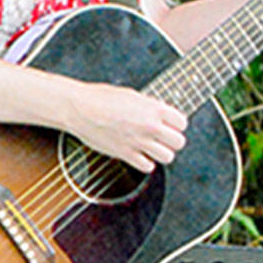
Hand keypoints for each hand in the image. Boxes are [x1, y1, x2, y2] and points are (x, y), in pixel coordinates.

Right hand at [66, 81, 188, 172]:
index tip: (171, 125)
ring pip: (167, 157)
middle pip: (179, 142)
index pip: (182, 122)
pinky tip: (140, 154)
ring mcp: (138, 142)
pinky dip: (146, 163)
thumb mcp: (133, 95)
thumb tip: (160, 113)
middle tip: (164, 138)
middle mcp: (150, 126)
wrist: (80, 108)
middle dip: (173, 140)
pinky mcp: (126, 154)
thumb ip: (150, 106)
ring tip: (153, 147)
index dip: (177, 124)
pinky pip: (148, 167)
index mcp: (154, 108)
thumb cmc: (101, 98)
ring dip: (162, 153)